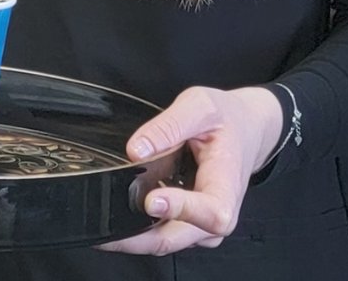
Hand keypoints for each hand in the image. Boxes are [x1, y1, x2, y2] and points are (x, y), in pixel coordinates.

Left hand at [99, 84, 283, 254]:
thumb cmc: (227, 120)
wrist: (246, 130)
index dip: (181, 210)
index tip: (150, 200)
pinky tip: (117, 217)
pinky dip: (138, 230)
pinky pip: (161, 234)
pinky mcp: (189, 224)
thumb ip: (169, 125)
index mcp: (227, 184)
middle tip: (102, 234)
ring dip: (133, 238)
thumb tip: (137, 150)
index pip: (212, 212)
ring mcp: (202, 223)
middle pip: (177, 238)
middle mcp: (218, 212)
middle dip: (137, 239)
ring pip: (165, 241)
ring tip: (101, 229)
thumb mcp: (201, 106)